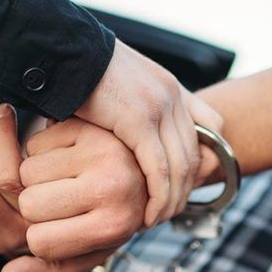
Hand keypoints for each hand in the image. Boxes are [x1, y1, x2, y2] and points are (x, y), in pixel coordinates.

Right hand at [0, 118, 146, 271]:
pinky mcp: (87, 126)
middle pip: (29, 205)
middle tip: (60, 202)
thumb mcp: (88, 254)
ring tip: (63, 180)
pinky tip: (64, 159)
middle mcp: (112, 189)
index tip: (59, 230)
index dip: (40, 238)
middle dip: (34, 207)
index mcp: (113, 227)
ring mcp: (101, 153)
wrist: (140, 173)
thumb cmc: (108, 218)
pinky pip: (33, 144)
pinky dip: (40, 153)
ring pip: (25, 172)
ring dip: (34, 179)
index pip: (40, 242)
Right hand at [76, 39, 222, 227]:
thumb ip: (133, 110)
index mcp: (170, 87)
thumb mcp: (116, 90)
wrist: (61, 51)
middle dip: (185, 189)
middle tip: (169, 213)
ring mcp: (158, 107)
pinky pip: (158, 170)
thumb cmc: (77, 73)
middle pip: (194, 154)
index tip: (182, 184)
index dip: (201, 161)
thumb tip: (130, 140)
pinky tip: (148, 214)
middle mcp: (172, 96)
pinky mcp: (139, 121)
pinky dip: (157, 197)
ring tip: (157, 220)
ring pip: (179, 167)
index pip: (210, 127)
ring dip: (172, 200)